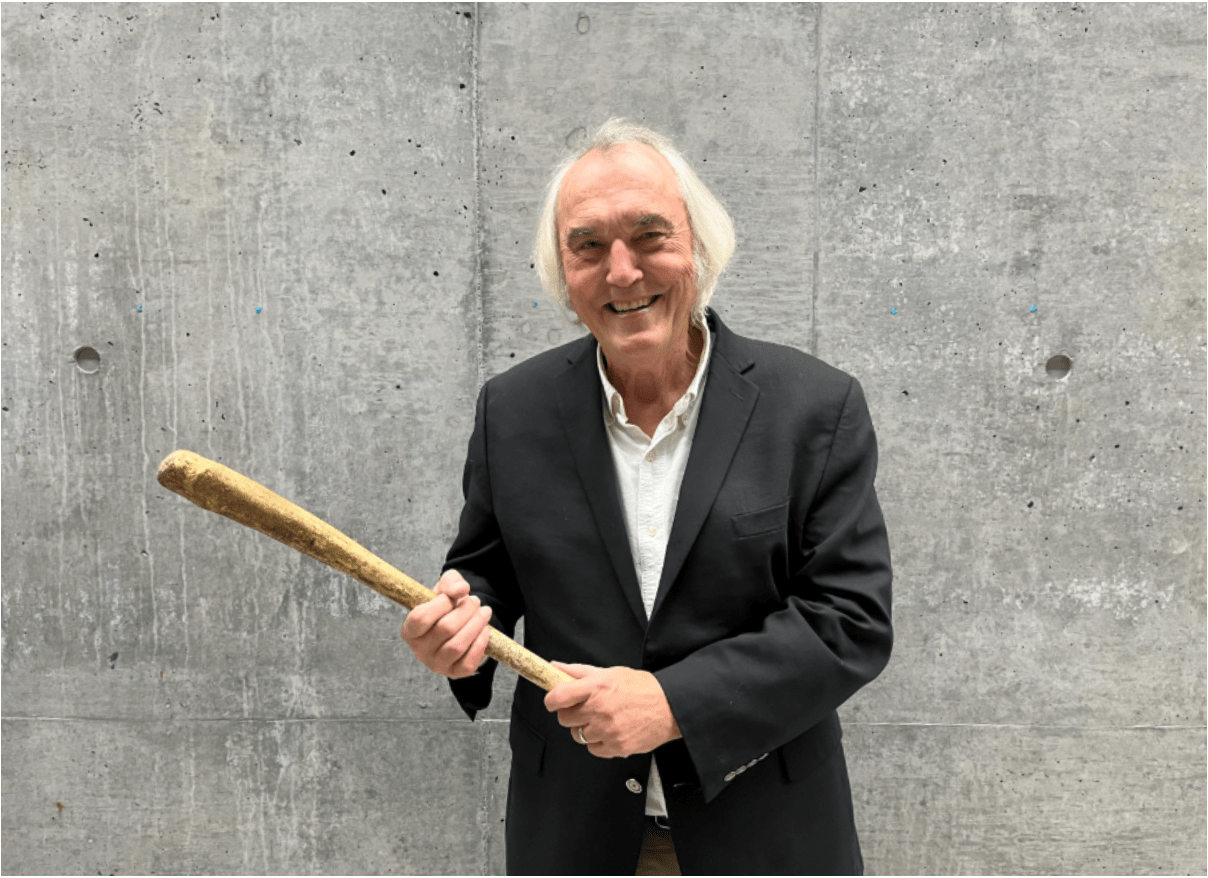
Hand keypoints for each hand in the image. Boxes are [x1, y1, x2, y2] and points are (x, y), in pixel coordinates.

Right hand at [400, 570, 492, 678]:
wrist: (457, 625)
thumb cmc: (446, 606)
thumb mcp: (445, 588)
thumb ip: (451, 582)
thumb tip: (460, 590)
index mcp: (409, 630)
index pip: (421, 618)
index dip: (441, 603)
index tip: (454, 595)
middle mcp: (419, 651)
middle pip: (445, 629)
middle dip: (465, 611)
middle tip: (475, 601)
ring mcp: (436, 664)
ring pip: (457, 646)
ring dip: (476, 625)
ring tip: (485, 612)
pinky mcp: (454, 673)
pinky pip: (468, 662)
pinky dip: (480, 644)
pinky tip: (485, 630)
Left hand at [543, 662, 681, 757]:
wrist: (669, 706)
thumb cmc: (641, 688)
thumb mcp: (610, 672)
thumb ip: (578, 672)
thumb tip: (555, 667)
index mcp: (596, 687)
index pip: (558, 697)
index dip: (550, 700)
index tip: (553, 701)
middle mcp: (600, 709)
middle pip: (564, 718)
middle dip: (570, 714)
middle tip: (584, 708)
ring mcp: (607, 730)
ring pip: (578, 735)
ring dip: (586, 728)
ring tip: (602, 719)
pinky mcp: (616, 747)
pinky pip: (593, 749)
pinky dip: (598, 742)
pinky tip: (610, 731)